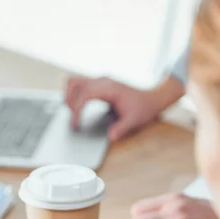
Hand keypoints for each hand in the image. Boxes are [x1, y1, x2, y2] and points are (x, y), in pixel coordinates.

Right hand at [65, 75, 183, 139]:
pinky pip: (80, 86)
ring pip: (74, 82)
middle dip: (69, 101)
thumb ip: (121, 128)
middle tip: (73, 118)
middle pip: (74, 83)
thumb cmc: (142, 108)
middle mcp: (102, 81)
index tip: (75, 123)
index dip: (77, 108)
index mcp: (109, 88)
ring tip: (73, 114)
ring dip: (69, 97)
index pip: (85, 93)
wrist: (151, 99)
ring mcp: (100, 81)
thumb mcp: (134, 121)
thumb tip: (111, 137)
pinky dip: (75, 96)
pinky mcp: (99, 85)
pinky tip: (79, 110)